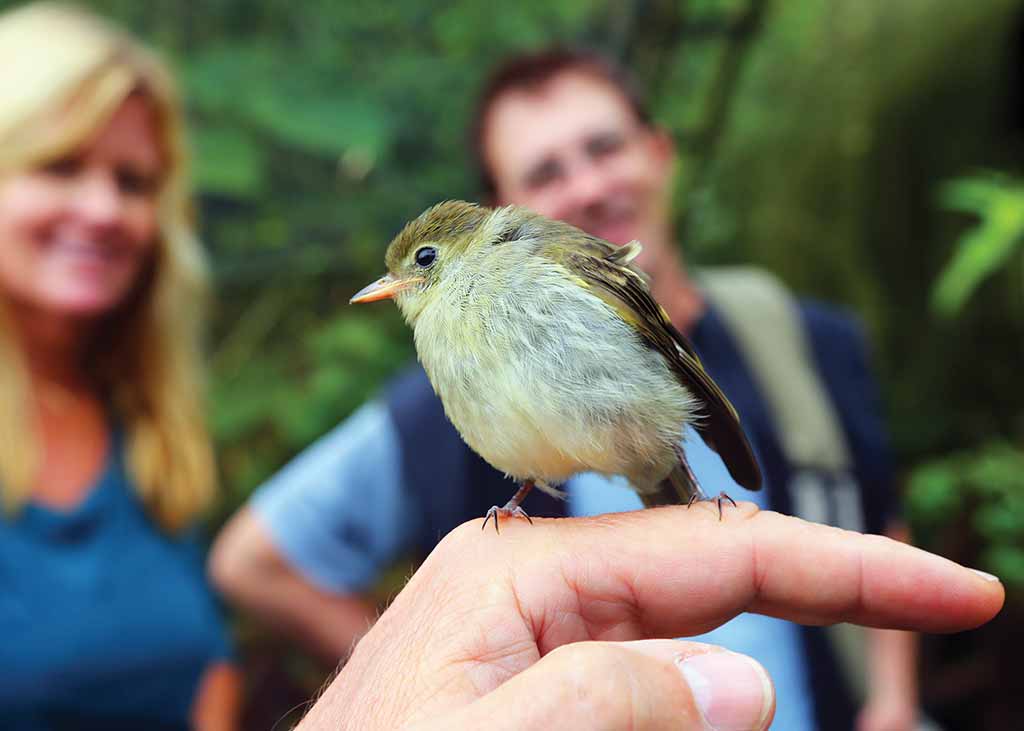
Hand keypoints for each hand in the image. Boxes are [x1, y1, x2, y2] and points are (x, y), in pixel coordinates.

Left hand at [297, 504, 1002, 729]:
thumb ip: (603, 704)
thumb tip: (747, 684)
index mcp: (524, 566)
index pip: (718, 548)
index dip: (847, 566)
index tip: (956, 591)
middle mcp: (535, 575)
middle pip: (713, 570)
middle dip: (827, 588)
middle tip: (939, 604)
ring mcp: (534, 620)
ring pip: (686, 629)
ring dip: (759, 648)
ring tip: (832, 626)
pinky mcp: (533, 669)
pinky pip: (643, 671)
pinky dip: (697, 685)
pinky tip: (715, 691)